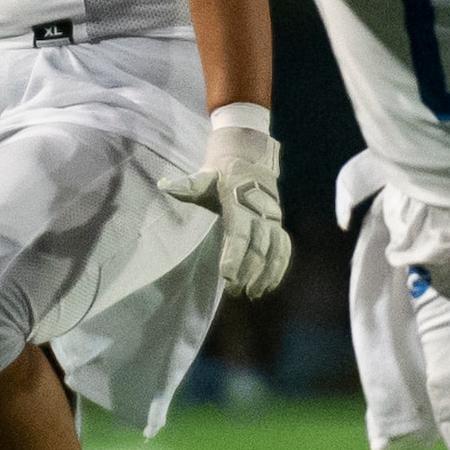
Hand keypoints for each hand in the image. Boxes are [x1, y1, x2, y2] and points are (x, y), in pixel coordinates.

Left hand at [161, 126, 291, 298]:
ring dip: (266, 274)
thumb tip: (164, 186)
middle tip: (236, 291)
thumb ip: (188, 184)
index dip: (234, 256)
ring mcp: (272, 218)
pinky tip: (270, 285)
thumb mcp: (205, 175)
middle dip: (248, 272)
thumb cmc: (221, 171)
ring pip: (275, 250)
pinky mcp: (278, 223)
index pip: (238, 234)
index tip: (227, 277)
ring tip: (253, 294)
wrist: (249, 156)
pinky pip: (284, 248)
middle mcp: (259, 211)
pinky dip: (280, 267)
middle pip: (258, 247)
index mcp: (239, 201)